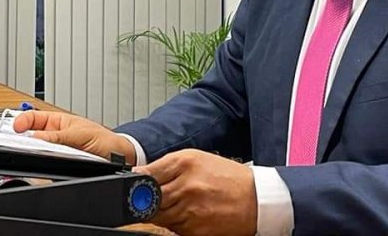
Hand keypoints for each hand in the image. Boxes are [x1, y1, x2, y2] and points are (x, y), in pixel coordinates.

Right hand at [13, 110, 136, 163]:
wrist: (117, 158)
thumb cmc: (103, 139)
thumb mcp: (81, 134)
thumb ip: (60, 136)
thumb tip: (38, 138)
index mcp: (57, 121)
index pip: (32, 118)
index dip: (21, 122)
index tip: (15, 128)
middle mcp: (54, 136)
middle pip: (30, 137)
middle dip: (24, 140)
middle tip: (20, 145)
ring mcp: (56, 152)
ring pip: (37, 153)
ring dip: (34, 154)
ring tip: (32, 154)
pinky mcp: (59, 166)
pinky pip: (45, 166)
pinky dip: (42, 167)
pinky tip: (44, 165)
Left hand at [135, 149, 256, 235]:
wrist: (256, 198)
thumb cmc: (226, 176)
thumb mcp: (195, 158)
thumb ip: (166, 165)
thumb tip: (139, 174)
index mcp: (184, 164)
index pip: (145, 175)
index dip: (135, 182)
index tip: (131, 184)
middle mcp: (186, 187)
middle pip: (148, 200)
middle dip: (145, 201)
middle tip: (150, 198)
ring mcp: (190, 212)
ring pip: (159, 217)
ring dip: (161, 212)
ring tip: (178, 203)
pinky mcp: (195, 232)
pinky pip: (173, 229)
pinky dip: (175, 223)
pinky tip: (188, 214)